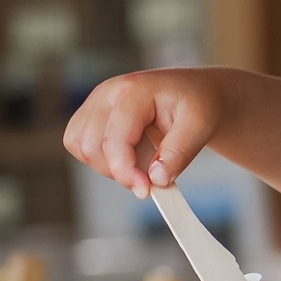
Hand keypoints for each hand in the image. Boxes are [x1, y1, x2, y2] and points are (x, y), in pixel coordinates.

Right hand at [64, 68, 227, 196]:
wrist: (196, 93)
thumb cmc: (199, 104)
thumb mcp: (201, 125)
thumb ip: (180, 152)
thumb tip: (157, 179)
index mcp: (134, 90)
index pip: (114, 137)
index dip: (125, 170)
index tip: (146, 190)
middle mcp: (107, 92)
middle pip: (89, 144)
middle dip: (116, 170)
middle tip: (148, 180)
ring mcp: (95, 102)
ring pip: (79, 145)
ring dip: (106, 166)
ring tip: (141, 164)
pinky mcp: (91, 114)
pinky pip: (80, 144)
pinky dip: (100, 159)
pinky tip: (128, 157)